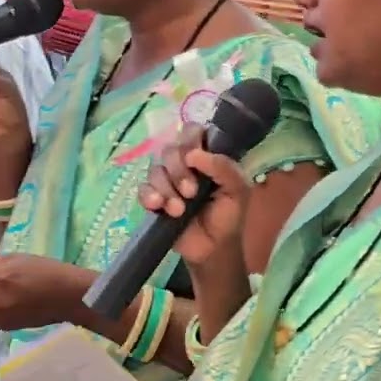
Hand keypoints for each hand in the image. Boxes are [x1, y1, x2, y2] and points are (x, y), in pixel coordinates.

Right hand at [138, 126, 250, 265]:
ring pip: (155, 169)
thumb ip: (225, 168)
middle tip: (191, 192)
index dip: (190, 140)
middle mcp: (184, 163)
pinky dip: (149, 196)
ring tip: (179, 210)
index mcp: (206, 156)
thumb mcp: (238, 190)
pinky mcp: (153, 198)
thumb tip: (194, 155)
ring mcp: (167, 180)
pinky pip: (142, 188)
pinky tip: (158, 206)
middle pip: (170, 149)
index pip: (192, 132)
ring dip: (167, 188)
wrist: (213, 249)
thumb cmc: (228, 216)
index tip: (195, 159)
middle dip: (179, 171)